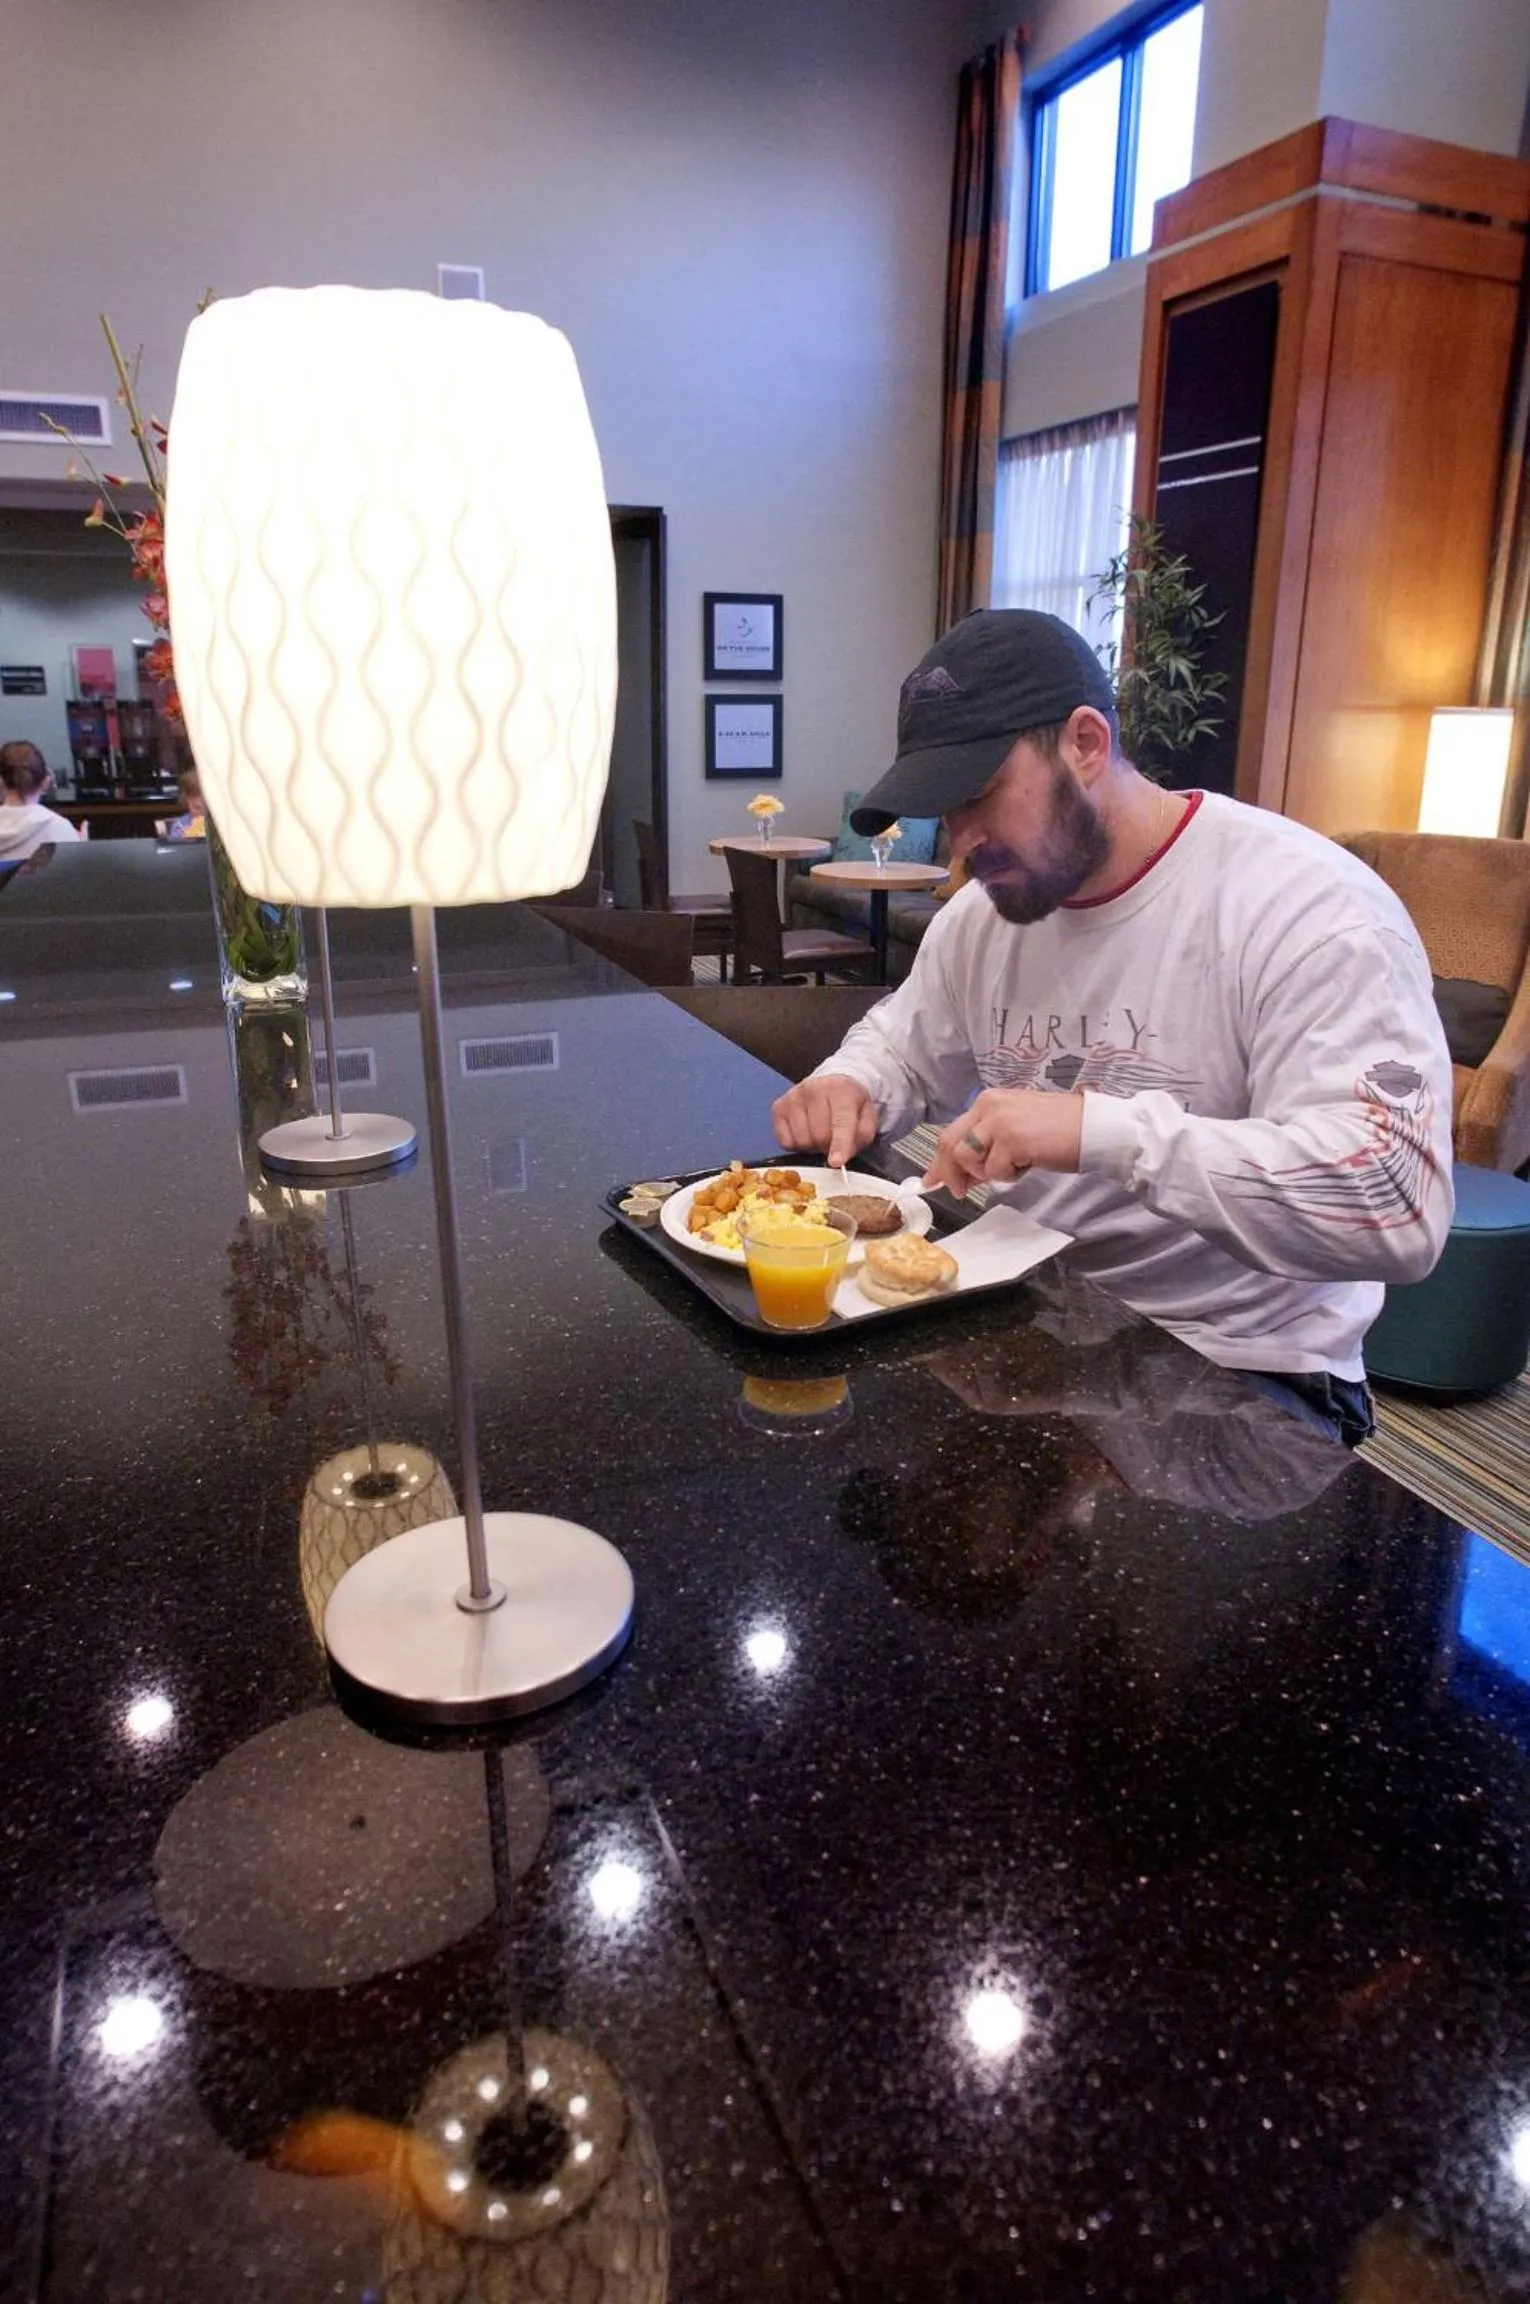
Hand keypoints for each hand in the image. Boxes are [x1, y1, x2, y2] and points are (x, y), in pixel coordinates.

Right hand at [771, 1073, 879, 1168]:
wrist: (831, 1084)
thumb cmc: (849, 1104)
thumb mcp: (867, 1116)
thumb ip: (861, 1136)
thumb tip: (841, 1157)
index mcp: (841, 1090)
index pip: (840, 1123)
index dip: (839, 1145)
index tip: (836, 1161)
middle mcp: (813, 1090)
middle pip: (819, 1136)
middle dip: (828, 1146)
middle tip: (833, 1139)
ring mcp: (792, 1097)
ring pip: (802, 1141)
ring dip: (812, 1146)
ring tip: (819, 1133)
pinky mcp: (778, 1107)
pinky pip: (785, 1142)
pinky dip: (797, 1144)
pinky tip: (805, 1132)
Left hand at [922, 1089, 1083, 1197]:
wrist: (1095, 1128)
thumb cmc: (1062, 1130)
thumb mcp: (1016, 1131)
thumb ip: (988, 1146)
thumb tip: (962, 1175)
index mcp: (989, 1100)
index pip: (952, 1132)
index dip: (939, 1160)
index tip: (932, 1179)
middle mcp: (989, 1105)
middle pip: (950, 1145)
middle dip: (950, 1174)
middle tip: (959, 1192)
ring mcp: (999, 1121)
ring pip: (967, 1159)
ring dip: (987, 1173)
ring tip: (1015, 1166)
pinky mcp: (1012, 1140)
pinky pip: (993, 1171)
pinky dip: (1009, 1176)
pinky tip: (1030, 1163)